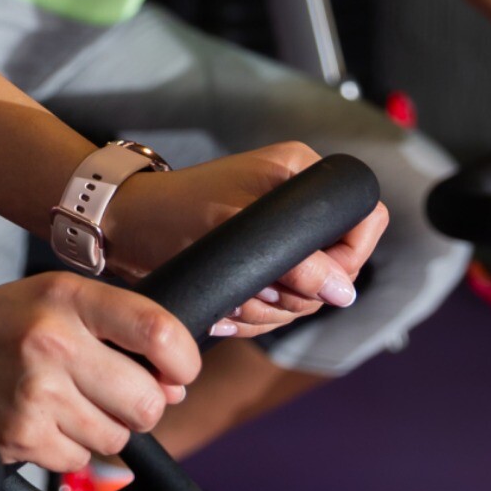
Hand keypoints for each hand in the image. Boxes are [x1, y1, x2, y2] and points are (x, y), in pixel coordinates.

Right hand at [0, 270, 197, 472]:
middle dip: (138, 406)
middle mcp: (52, 341)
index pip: (159, 331)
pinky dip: (66, 448)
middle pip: (148, 402)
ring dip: (99, 429)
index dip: (183, 360)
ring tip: (60, 402)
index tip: (177, 370)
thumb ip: (113, 325)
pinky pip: (79, 459)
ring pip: (117, 438)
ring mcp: (35, 393)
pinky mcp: (21, 436)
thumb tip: (175, 382)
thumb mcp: (48, 298)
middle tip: (107, 392)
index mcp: (66, 297)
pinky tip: (37, 420)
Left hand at [100, 143, 381, 335]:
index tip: (309, 279)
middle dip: (292, 294)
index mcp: (301, 175)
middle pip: (336, 269)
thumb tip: (344, 293)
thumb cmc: (171, 212)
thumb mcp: (233, 230)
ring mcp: (282, 239)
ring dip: (267, 311)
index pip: (363, 217)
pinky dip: (252, 316)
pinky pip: (280, 306)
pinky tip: (223, 313)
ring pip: (307, 296)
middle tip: (253, 292)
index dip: (346, 256)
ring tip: (229, 303)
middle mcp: (299, 205)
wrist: (127, 228)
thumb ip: (293, 260)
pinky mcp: (263, 266)